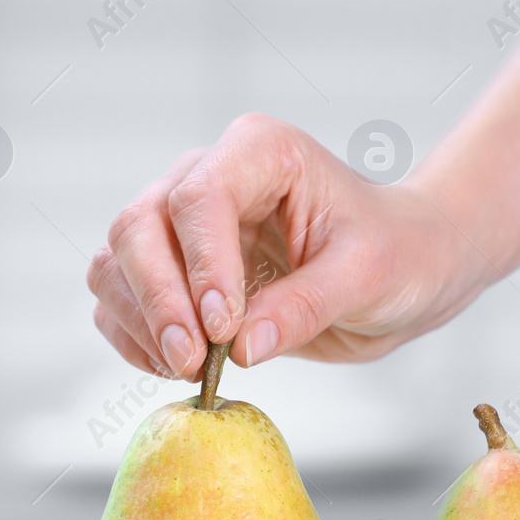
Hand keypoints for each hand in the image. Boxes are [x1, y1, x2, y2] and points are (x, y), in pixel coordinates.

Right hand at [87, 114, 482, 379]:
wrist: (403, 268)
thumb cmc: (398, 254)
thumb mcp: (369, 277)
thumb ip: (305, 306)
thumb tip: (240, 348)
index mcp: (259, 153)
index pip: (199, 197)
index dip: (201, 265)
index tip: (225, 328)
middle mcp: (208, 175)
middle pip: (139, 225)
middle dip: (158, 299)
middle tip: (193, 361)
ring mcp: (182, 224)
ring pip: (116, 261)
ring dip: (138, 320)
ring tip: (188, 367)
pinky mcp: (173, 270)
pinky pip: (120, 300)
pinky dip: (133, 337)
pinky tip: (175, 367)